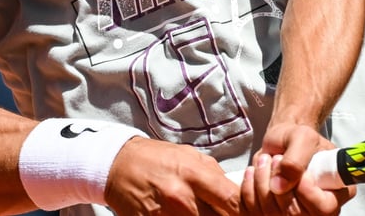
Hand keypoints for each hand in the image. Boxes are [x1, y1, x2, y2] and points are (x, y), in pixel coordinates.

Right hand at [105, 137, 240, 215]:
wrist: (117, 165)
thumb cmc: (157, 158)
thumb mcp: (189, 155)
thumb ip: (214, 174)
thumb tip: (237, 189)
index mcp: (194, 175)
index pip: (232, 201)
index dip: (245, 210)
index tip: (247, 211)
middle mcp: (181, 197)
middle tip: (221, 213)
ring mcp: (164, 214)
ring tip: (199, 212)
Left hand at [238, 124, 353, 214]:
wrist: (281, 142)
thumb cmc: (297, 138)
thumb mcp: (302, 138)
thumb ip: (295, 160)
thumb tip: (279, 186)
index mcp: (338, 191)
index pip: (325, 208)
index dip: (307, 192)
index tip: (297, 171)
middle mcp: (320, 209)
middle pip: (296, 213)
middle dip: (278, 182)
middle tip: (275, 158)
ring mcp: (297, 214)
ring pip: (273, 214)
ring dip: (262, 183)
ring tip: (265, 161)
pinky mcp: (275, 214)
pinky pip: (257, 212)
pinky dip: (249, 190)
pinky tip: (253, 173)